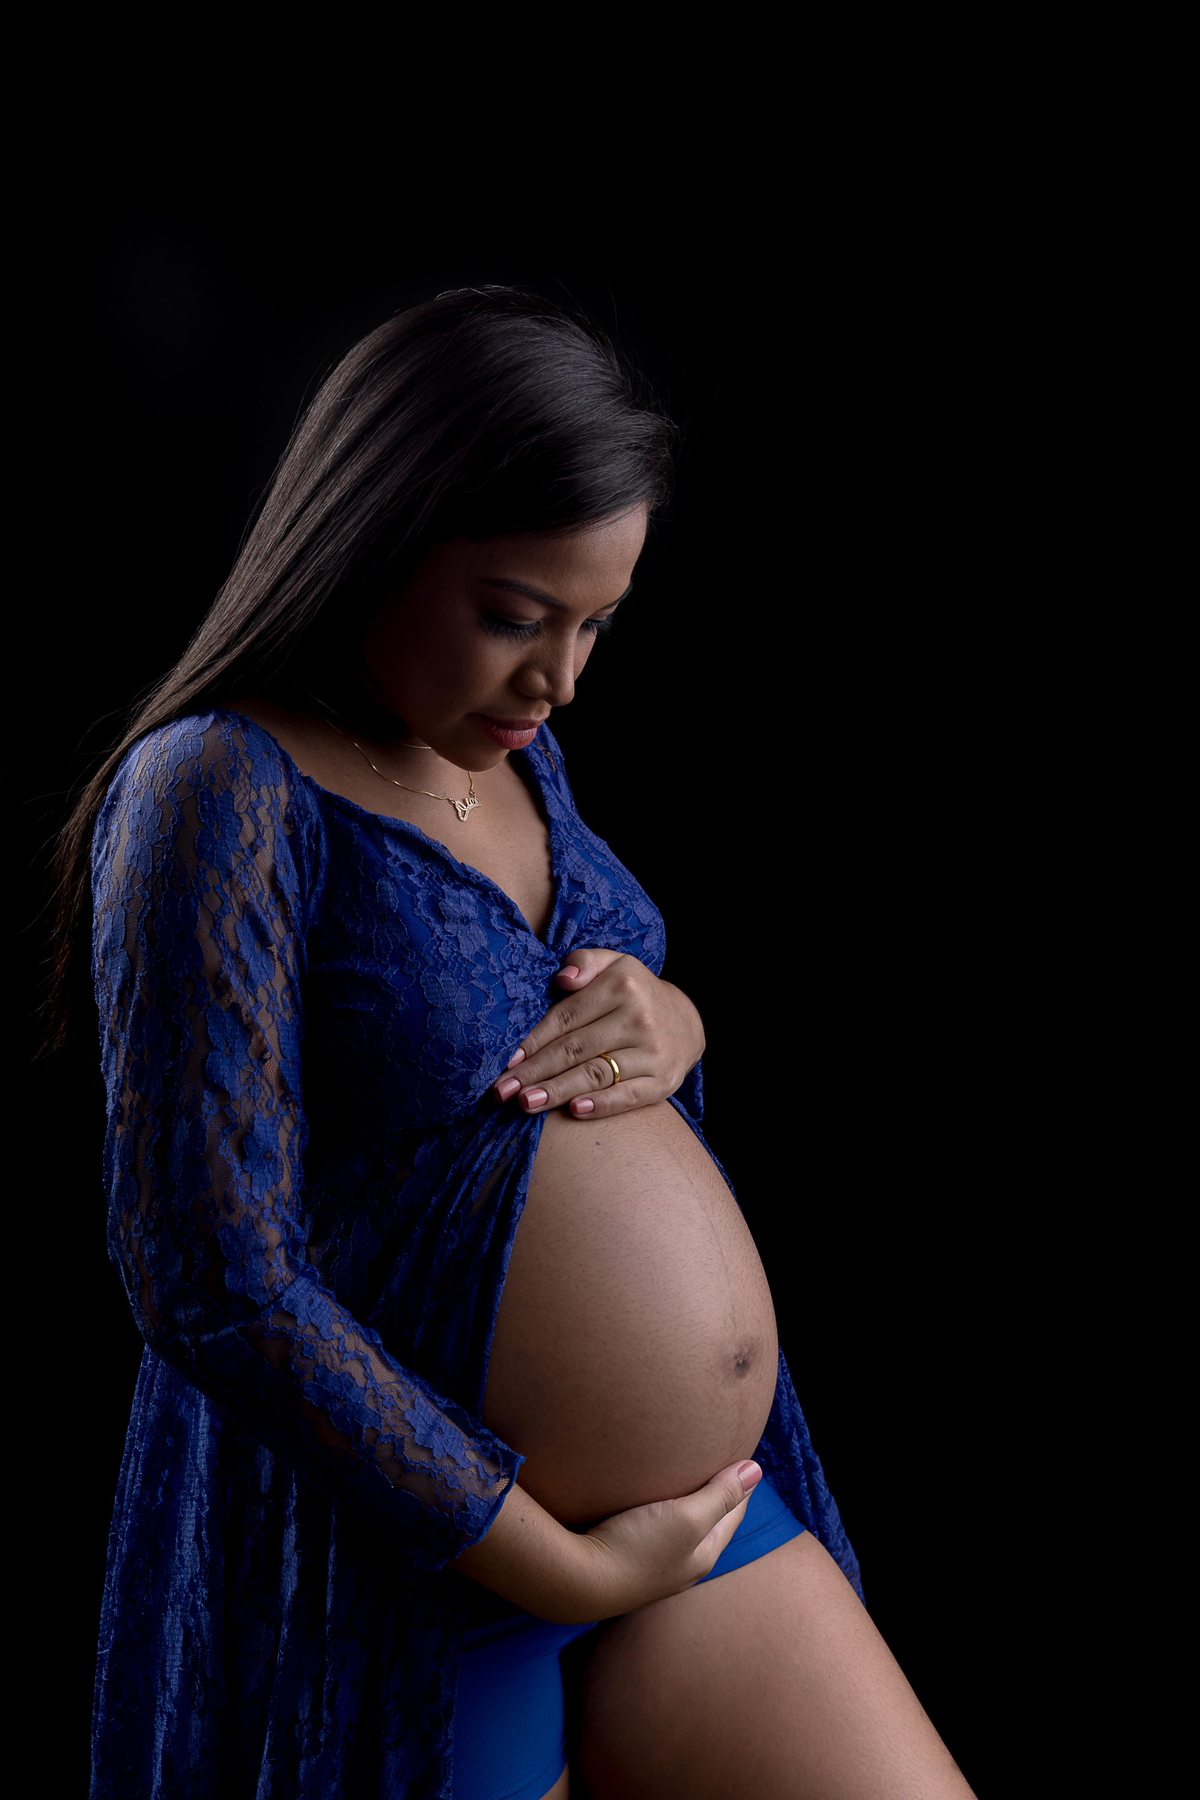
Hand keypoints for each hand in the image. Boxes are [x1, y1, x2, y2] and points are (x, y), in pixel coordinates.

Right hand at [452, 1459, 761, 1623]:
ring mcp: (651, 1564)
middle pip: (707, 1522)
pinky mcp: (623, 1556)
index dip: (740, 1485)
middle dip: (715, 1494)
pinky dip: (657, 1509)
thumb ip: (721, 1494)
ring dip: (684, 1502)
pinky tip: (643, 1498)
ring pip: (678, 1526)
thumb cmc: (637, 1548)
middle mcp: (680, 1564)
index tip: (742, 1456)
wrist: (576, 1580)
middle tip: (717, 1461)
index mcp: (702, 1554)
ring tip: (682, 1475)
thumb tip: (757, 1470)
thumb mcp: (687, 1518)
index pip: (732, 1513)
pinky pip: (650, 1527)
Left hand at [491, 948, 704, 1119]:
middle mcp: (639, 1018)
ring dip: (558, 1092)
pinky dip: (601, 1105)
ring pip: (596, 1074)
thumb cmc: (634, 993)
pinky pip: (627, 1096)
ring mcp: (653, 1052)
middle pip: (575, 1049)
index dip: (533, 1040)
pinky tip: (574, 1111)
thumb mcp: (613, 964)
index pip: (566, 1017)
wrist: (685, 1022)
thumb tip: (562, 979)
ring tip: (526, 1103)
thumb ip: (583, 962)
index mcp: (622, 986)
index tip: (505, 1060)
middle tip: (502, 1090)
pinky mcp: (664, 1081)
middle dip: (535, 1072)